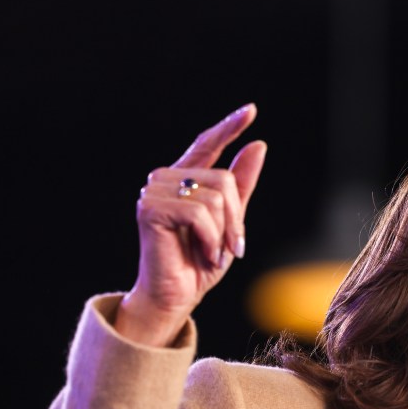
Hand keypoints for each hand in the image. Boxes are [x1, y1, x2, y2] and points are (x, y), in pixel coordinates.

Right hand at [115, 103, 266, 346]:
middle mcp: (165, 180)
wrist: (175, 297)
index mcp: (184, 181)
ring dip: (223, 233)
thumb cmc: (200, 264)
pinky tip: (204, 254)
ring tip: (213, 253)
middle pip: (223, 179)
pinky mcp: (150, 208)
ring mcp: (154, 192)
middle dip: (236, 218)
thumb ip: (241, 186)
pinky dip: (210, 238)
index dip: (228, 128)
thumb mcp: (231, 223)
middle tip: (232, 247)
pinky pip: (199, 213)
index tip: (250, 110)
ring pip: (214, 196)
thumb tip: (257, 145)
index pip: (206, 145)